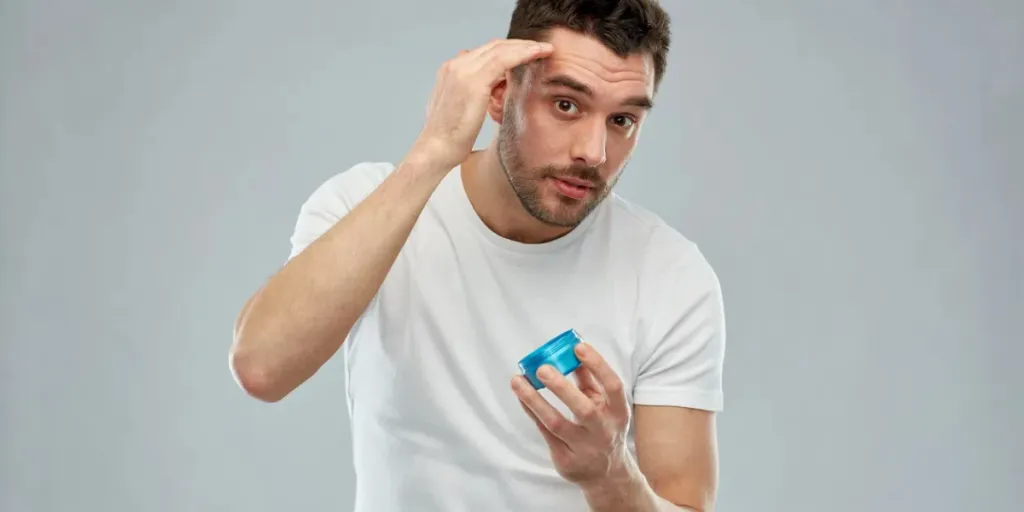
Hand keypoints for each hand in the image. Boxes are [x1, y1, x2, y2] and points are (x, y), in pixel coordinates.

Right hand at [412, 39, 552, 169]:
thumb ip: (469, 95)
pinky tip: (537, 55)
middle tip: (540, 48)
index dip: (508, 50)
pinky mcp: (474, 81)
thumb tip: (485, 91)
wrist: (435, 149)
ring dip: (525, 47)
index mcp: (451, 70)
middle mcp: (455, 65)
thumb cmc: (449, 137)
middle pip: (493, 46)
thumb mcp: (459, 110)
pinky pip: (503, 59)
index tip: (527, 55)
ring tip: (544, 50)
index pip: (484, 52)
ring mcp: (463, 70)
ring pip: (500, 49)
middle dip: (519, 45)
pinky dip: (522, 54)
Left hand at [511, 341, 631, 486]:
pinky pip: (544, 431)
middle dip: (562, 387)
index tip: (578, 347)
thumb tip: (572, 349)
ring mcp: (584, 448)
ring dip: (535, 400)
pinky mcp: (565, 459)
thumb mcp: (604, 404)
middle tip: (541, 368)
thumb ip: (589, 379)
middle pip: (584, 409)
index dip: (598, 365)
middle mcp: (604, 431)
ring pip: (557, 423)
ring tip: (518, 381)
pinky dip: (531, 411)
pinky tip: (521, 396)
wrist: (606, 473)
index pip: (613, 386)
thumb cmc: (602, 427)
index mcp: (618, 412)